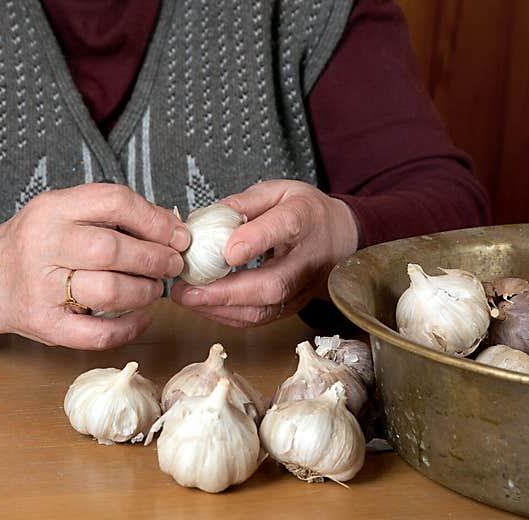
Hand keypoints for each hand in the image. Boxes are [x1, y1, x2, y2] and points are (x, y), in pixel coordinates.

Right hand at [0, 183, 190, 348]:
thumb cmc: (38, 245)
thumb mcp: (66, 214)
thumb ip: (114, 215)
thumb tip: (172, 225)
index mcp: (52, 209)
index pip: (113, 201)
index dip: (155, 220)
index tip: (178, 235)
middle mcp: (42, 245)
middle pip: (112, 250)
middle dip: (155, 259)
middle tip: (172, 264)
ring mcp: (41, 289)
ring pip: (109, 292)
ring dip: (145, 292)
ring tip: (154, 288)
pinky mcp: (46, 325)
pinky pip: (99, 333)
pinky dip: (131, 327)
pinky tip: (142, 316)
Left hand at [171, 180, 358, 326]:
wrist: (341, 237)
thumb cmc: (306, 212)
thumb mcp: (278, 191)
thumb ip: (244, 202)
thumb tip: (206, 218)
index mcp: (304, 218)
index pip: (284, 228)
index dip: (256, 240)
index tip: (226, 251)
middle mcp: (308, 258)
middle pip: (273, 283)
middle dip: (225, 292)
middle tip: (186, 290)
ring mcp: (303, 287)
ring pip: (265, 309)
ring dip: (221, 309)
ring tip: (186, 299)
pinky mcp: (294, 306)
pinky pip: (262, 318)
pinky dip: (229, 317)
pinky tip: (205, 306)